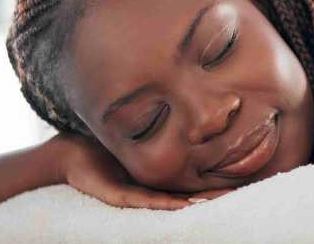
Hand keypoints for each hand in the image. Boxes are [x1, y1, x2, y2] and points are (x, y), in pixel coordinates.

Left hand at [49, 134, 233, 209]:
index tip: (244, 176)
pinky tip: (184, 206)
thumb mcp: (141, 129)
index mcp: (159, 175)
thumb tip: (190, 106)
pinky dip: (166, 205)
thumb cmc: (103, 141)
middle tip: (243, 193)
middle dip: (216, 194)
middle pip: (190, 195)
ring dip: (197, 203)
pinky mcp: (119, 196)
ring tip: (221, 201)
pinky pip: (146, 201)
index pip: (195, 180)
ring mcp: (137, 194)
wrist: (68, 152)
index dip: (219, 179)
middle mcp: (151, 188)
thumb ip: (165, 124)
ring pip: (173, 202)